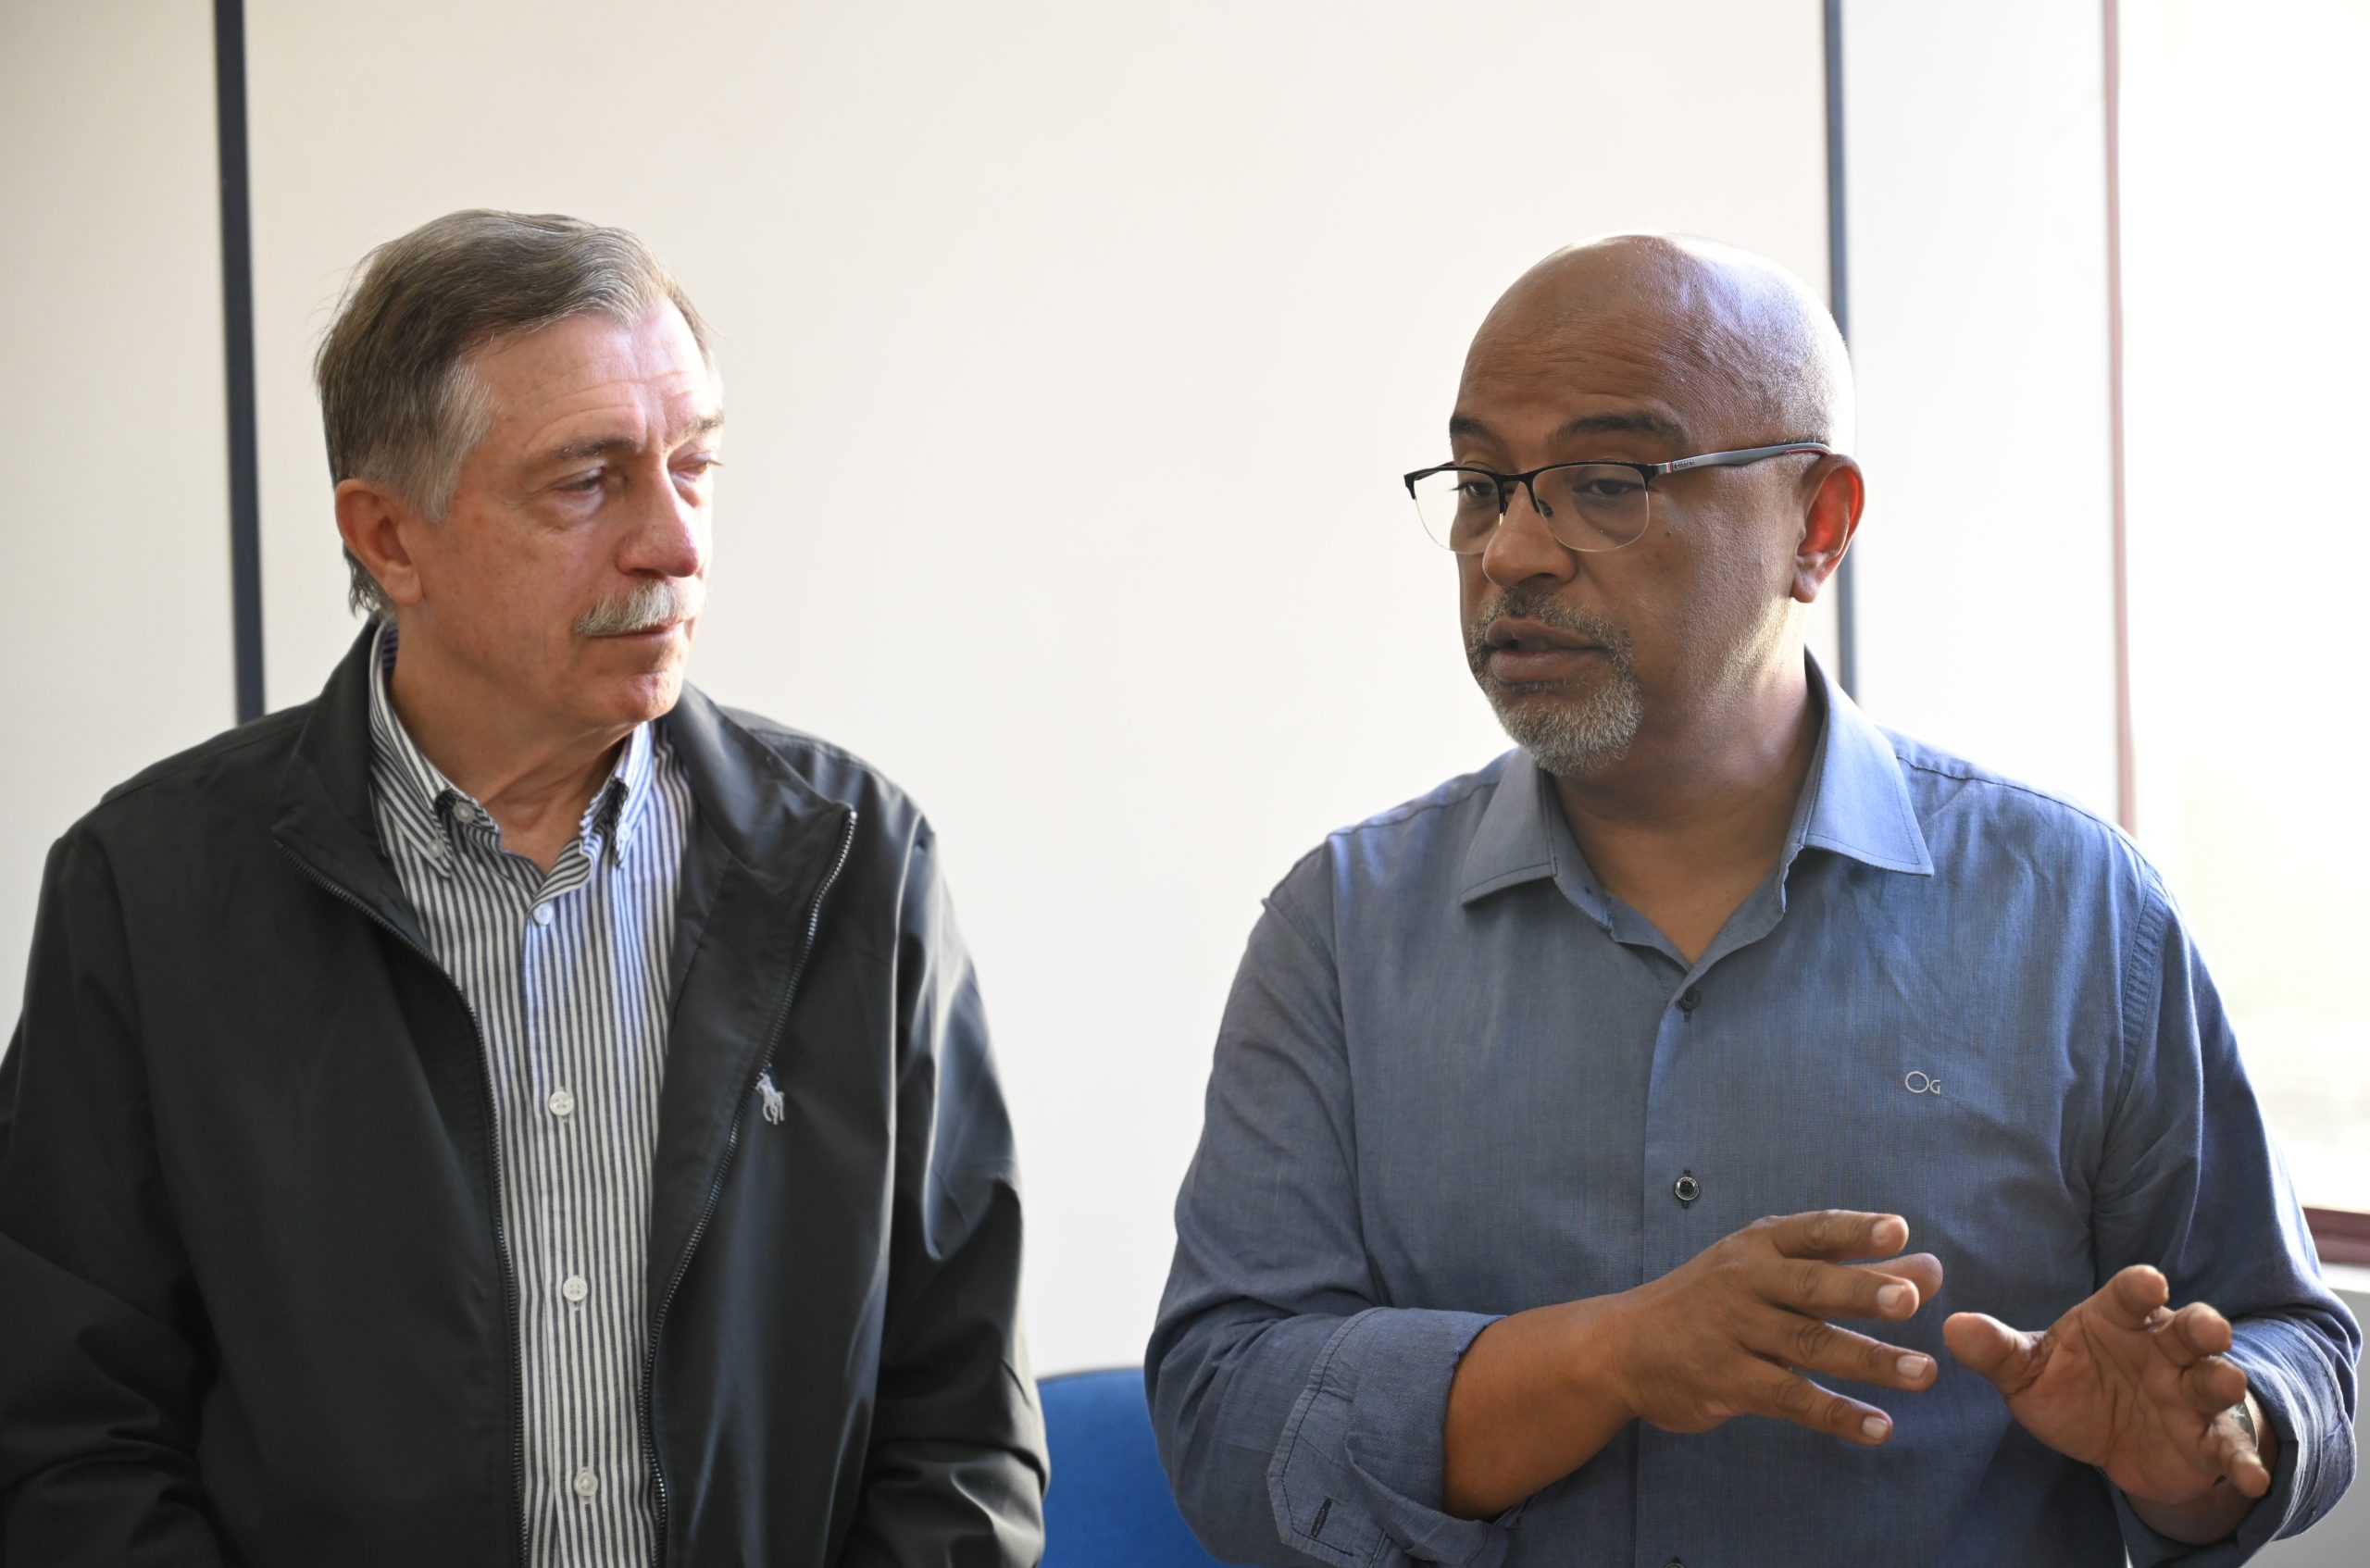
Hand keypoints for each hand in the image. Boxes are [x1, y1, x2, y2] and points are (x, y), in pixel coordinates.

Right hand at [1607, 1210, 1942, 1444]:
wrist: (1623, 1346)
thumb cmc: (1712, 1303)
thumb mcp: (1769, 1273)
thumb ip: (1852, 1271)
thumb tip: (1931, 1268)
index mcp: (1757, 1248)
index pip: (1812, 1232)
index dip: (1854, 1230)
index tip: (1899, 1228)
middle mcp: (1745, 1283)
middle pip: (1810, 1286)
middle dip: (1861, 1290)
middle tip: (1910, 1299)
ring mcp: (1733, 1332)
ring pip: (1808, 1345)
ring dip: (1868, 1360)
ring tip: (1923, 1373)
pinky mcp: (1726, 1381)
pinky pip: (1790, 1398)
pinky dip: (1836, 1414)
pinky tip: (1878, 1427)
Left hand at [1944, 1265, 2271, 1516]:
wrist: (2114, 1441)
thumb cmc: (2073, 1386)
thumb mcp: (2029, 1371)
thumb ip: (1996, 1351)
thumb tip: (1952, 1327)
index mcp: (2118, 1318)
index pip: (2130, 1294)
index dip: (2140, 1287)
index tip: (2148, 1283)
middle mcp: (2162, 1348)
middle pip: (2188, 1329)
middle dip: (2201, 1325)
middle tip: (2207, 1327)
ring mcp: (2189, 1392)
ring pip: (2214, 1378)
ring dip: (2222, 1379)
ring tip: (2223, 1381)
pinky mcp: (2206, 1438)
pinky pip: (2229, 1445)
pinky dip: (2245, 1457)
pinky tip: (2252, 1475)